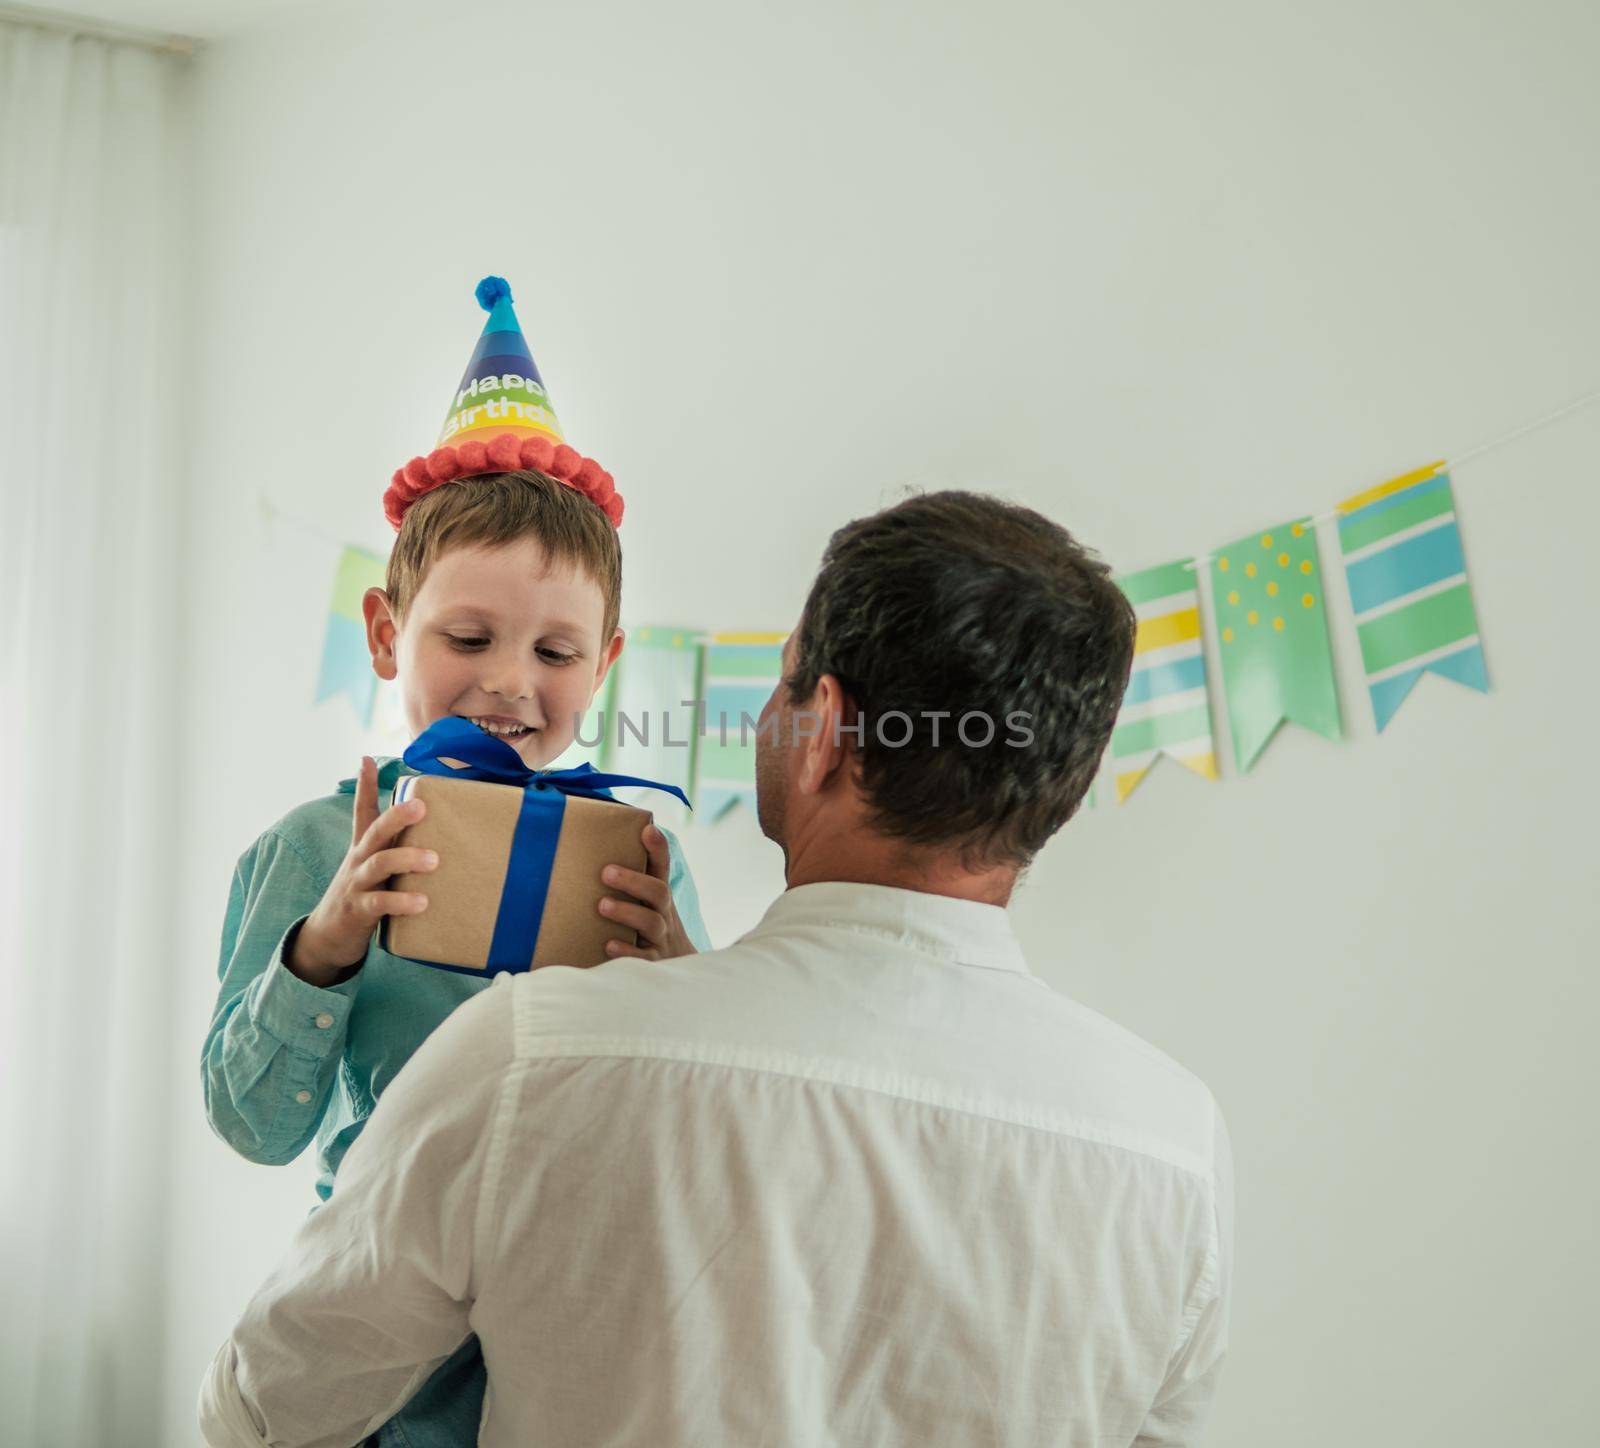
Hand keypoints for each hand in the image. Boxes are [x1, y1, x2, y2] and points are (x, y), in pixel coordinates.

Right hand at [287, 757, 439, 987]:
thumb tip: (429, 830)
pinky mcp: (358, 911)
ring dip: (406, 859)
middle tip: (422, 806)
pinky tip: (422, 902)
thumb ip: (394, 848)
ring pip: (379, 864)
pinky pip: (379, 903)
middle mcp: (358, 860)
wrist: (327, 937)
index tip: (367, 759)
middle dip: (396, 816)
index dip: (364, 785)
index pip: (362, 811)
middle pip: (374, 831)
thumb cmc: (362, 895)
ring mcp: (356, 885)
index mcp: (363, 848)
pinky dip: (401, 901)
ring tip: (434, 860)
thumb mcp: (374, 867)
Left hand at [596, 820, 696, 962]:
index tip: (648, 830)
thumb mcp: (644, 900)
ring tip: (602, 905)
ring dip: (627, 912)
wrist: (676, 961)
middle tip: (606, 872)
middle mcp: (663, 911)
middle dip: (633, 881)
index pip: (662, 866)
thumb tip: (585, 848)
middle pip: (658, 891)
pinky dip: (627, 952)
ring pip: (651, 922)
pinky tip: (609, 945)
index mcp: (658, 893)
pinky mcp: (653, 961)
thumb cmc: (647, 922)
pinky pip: (644, 957)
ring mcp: (660, 937)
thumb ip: (626, 879)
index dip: (658, 848)